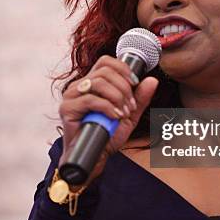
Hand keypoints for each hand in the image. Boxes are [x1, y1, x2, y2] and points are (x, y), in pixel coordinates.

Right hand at [58, 55, 158, 186]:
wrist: (95, 157)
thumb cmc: (107, 136)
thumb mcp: (129, 115)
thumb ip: (140, 98)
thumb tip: (152, 80)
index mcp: (92, 83)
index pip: (106, 62)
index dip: (123, 69)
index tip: (134, 84)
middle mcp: (80, 86)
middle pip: (104, 71)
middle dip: (123, 87)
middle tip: (130, 106)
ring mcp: (72, 96)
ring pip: (98, 82)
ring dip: (117, 97)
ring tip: (124, 113)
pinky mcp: (67, 109)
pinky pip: (90, 99)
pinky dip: (107, 107)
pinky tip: (115, 116)